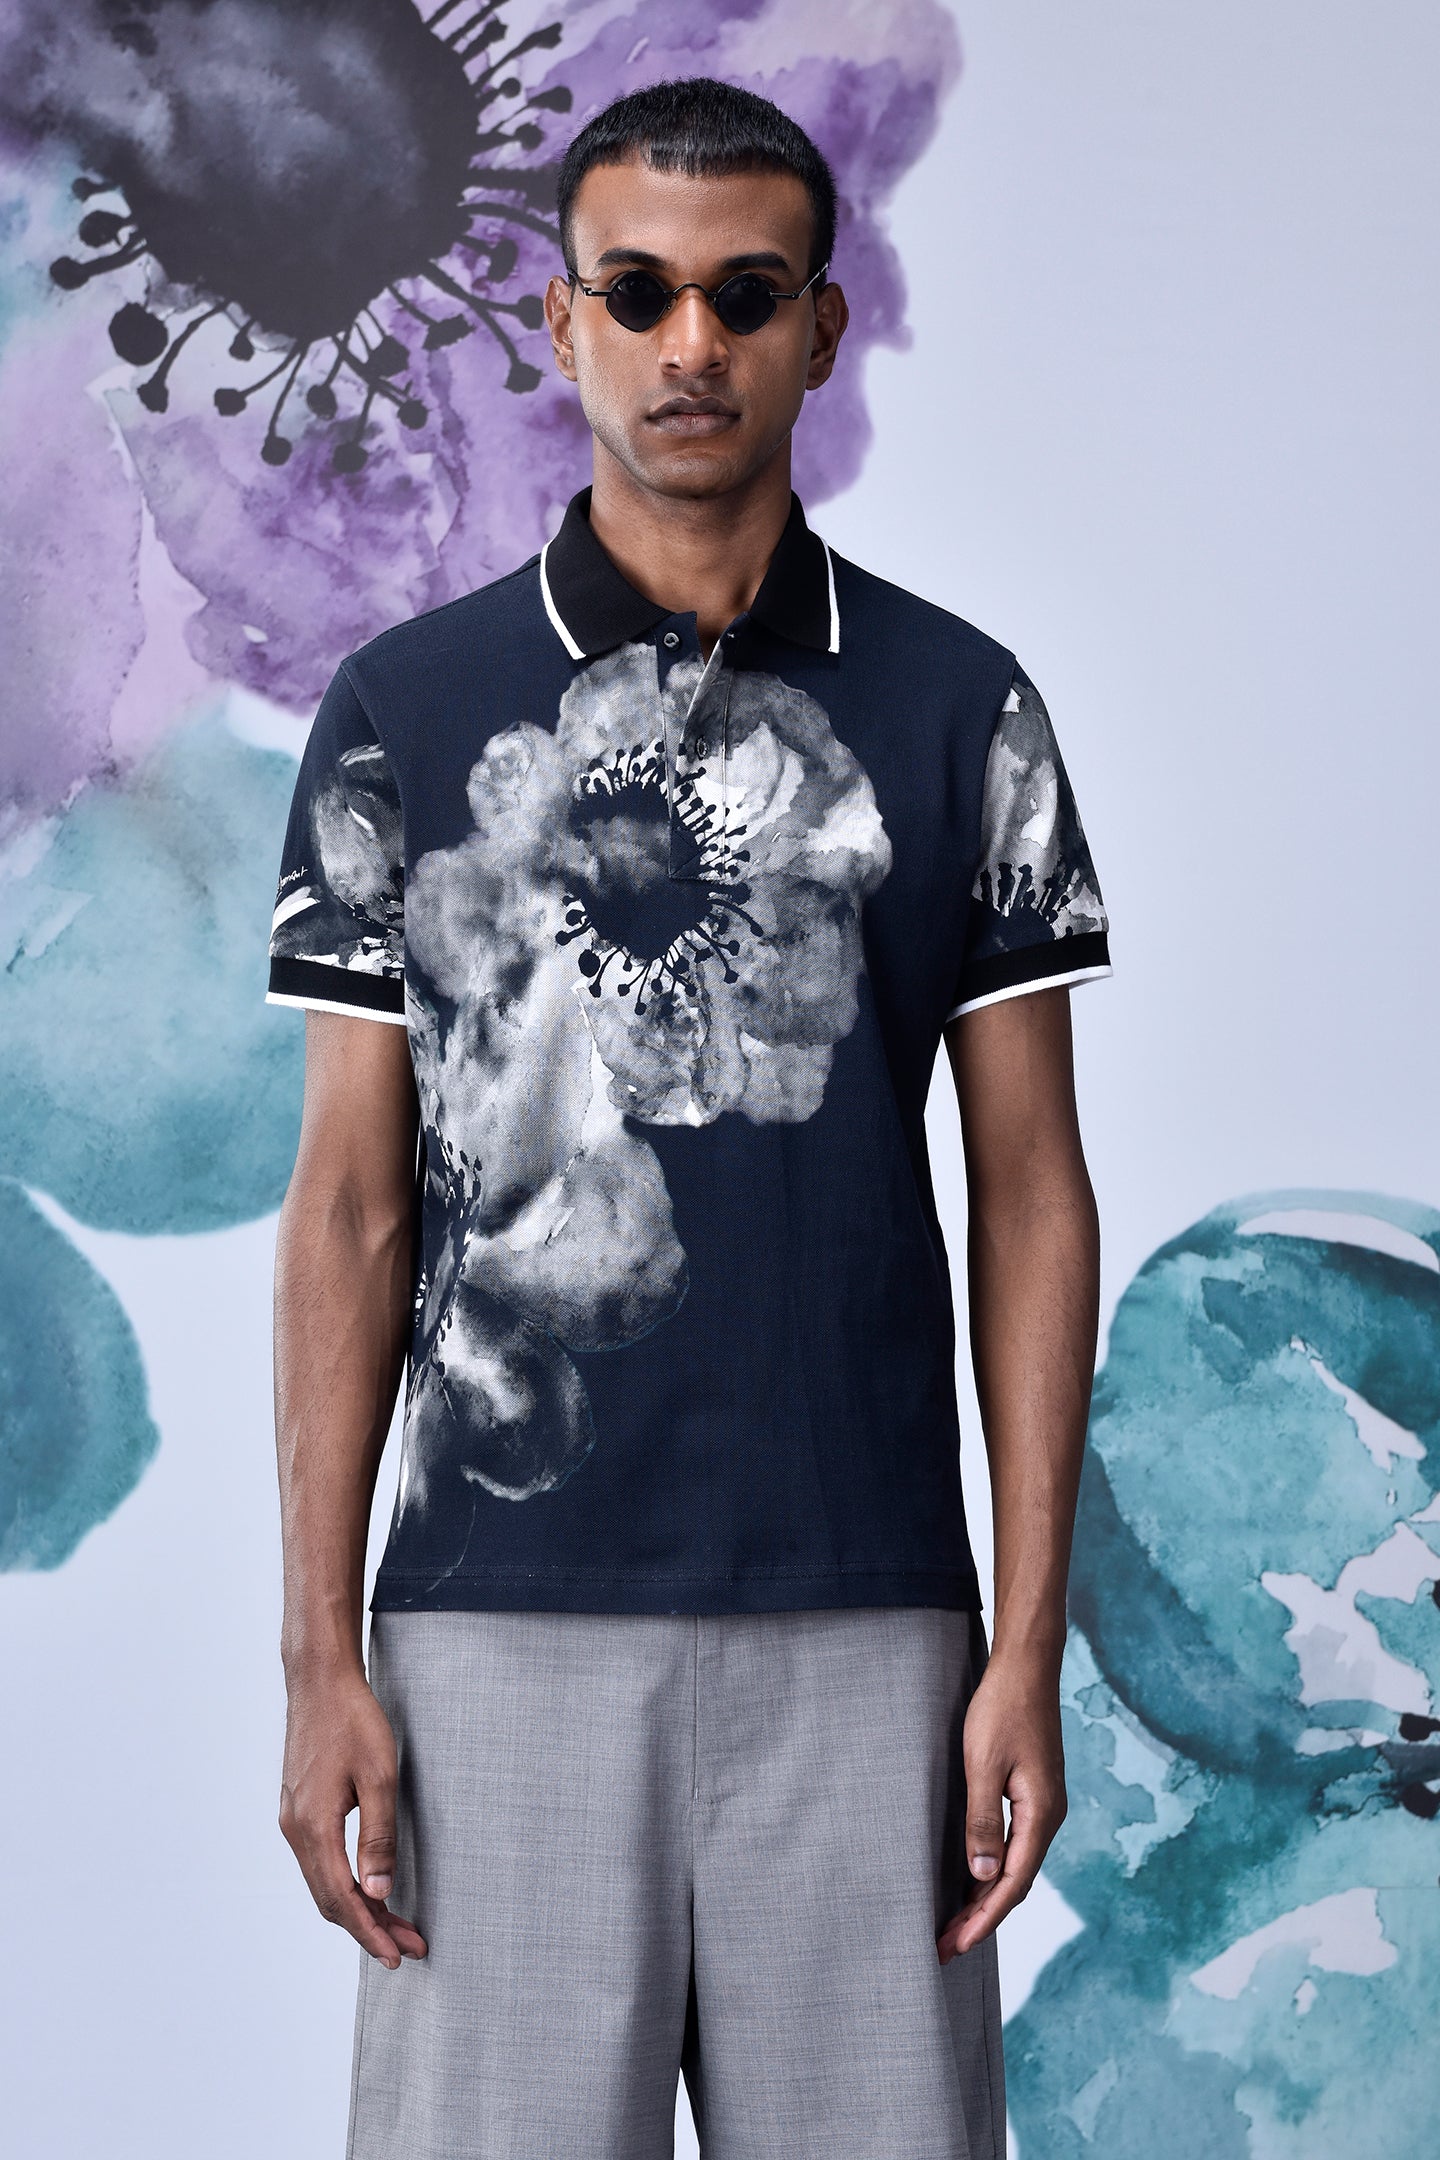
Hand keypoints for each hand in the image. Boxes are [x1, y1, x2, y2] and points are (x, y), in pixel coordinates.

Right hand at [279, 1665, 427, 1969]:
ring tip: (395, 1923)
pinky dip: (344, 1883)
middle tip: (406, 1946)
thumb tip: (378, 1893)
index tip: (397, 1954)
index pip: (342, 1899)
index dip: (371, 1931)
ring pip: (324, 1882)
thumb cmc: (353, 1720)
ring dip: (358, 1907)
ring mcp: (293, 1819)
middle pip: (330, 1899)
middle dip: (369, 1927)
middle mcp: (295, 1830)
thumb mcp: (380, 1776)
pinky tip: (368, 1886)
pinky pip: (320, 1861)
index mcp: (313, 1827)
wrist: (319, 1679)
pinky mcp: (298, 1807)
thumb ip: (379, 1837)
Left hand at [936, 1650, 1066, 1961]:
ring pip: (1015, 1867)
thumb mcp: (983, 1765)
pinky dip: (992, 1871)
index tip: (955, 1945)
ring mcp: (1041, 1806)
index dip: (983, 1920)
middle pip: (1015, 1883)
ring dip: (986, 1897)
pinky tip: (972, 1879)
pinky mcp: (1031, 1793)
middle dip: (981, 1918)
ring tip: (954, 1925)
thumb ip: (982, 1821)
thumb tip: (982, 1877)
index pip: (1011, 1885)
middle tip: (944, 1946)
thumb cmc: (1002, 1710)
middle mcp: (1046, 1817)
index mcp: (1040, 1815)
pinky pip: (1014, 1845)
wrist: (1026, 1668)